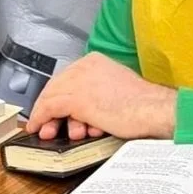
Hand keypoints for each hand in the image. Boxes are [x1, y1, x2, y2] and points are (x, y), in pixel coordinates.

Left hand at [26, 52, 176, 140]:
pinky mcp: (77, 99)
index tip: (52, 108)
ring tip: (51, 132)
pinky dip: (40, 119)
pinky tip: (38, 128)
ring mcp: (79, 81)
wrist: (154, 110)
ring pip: (50, 97)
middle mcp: (84, 66)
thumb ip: (95, 93)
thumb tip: (78, 111)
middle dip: (48, 107)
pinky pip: (49, 108)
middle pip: (55, 86)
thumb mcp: (114, 89)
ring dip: (46, 117)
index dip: (56, 94)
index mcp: (95, 61)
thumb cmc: (143, 104)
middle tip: (44, 123)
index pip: (66, 77)